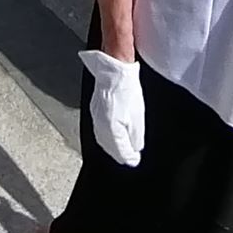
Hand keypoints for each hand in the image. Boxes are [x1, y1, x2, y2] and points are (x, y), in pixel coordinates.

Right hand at [79, 50, 144, 166]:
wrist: (115, 71)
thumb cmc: (127, 89)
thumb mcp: (138, 117)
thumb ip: (136, 136)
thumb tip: (135, 147)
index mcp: (111, 129)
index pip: (120, 151)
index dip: (129, 158)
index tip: (134, 161)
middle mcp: (100, 125)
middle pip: (109, 147)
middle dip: (119, 154)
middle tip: (128, 158)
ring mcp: (95, 117)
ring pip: (102, 139)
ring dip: (111, 147)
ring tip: (120, 150)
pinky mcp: (94, 110)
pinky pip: (99, 130)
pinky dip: (106, 137)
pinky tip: (112, 136)